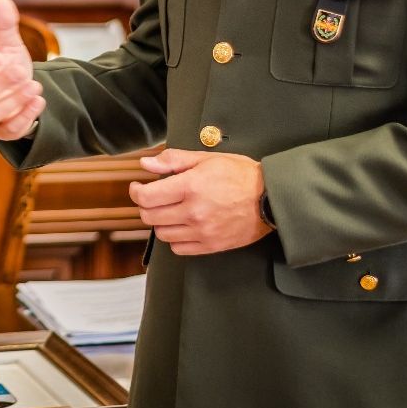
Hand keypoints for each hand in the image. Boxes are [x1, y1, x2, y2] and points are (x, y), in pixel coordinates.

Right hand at [0, 0, 44, 140]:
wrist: (23, 93)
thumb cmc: (9, 67)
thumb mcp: (9, 46)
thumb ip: (4, 26)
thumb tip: (2, 0)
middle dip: (1, 83)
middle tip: (22, 70)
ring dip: (15, 100)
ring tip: (35, 86)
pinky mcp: (4, 131)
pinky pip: (9, 130)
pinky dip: (25, 117)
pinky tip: (39, 101)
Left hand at [129, 149, 271, 255]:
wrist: (271, 198)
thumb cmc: (240, 175)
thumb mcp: (206, 159)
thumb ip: (172, 160)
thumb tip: (145, 164)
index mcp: (190, 187)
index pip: (146, 197)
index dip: (136, 192)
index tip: (138, 187)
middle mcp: (193, 212)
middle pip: (150, 217)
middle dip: (146, 206)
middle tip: (154, 198)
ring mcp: (202, 232)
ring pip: (162, 234)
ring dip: (161, 222)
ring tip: (170, 210)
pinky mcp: (211, 245)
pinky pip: (179, 248)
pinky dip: (175, 238)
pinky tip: (183, 225)